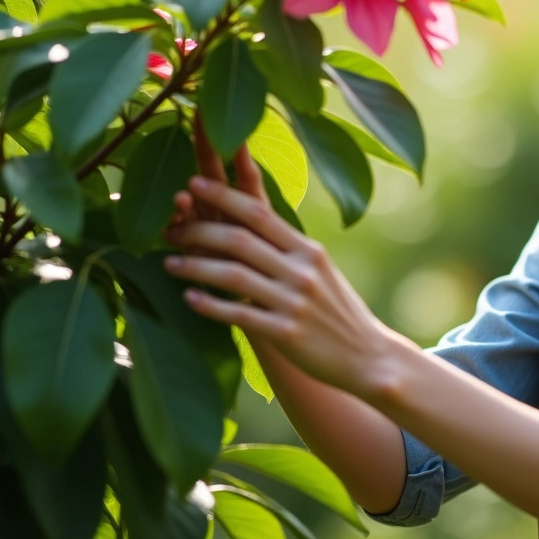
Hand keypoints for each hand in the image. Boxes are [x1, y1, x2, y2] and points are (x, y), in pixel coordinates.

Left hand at [164, 136, 396, 396]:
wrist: (368, 355)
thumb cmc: (339, 311)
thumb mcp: (321, 270)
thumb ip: (289, 249)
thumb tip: (251, 224)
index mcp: (309, 250)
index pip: (260, 213)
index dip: (224, 196)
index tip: (194, 183)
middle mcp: (302, 271)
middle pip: (240, 240)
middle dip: (199, 230)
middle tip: (171, 229)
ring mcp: (294, 302)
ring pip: (233, 276)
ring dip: (196, 266)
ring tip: (170, 262)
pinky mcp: (286, 333)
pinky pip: (238, 314)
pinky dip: (210, 305)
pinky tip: (189, 299)